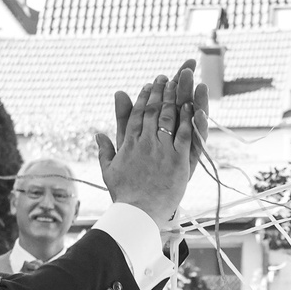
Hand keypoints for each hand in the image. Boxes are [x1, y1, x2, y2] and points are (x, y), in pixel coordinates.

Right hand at [95, 60, 208, 223]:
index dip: (144, 98)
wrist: (138, 212)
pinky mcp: (178, 160)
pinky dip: (188, 118)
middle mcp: (145, 142)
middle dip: (160, 91)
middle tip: (165, 77)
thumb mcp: (108, 170)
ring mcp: (162, 150)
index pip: (137, 114)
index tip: (148, 86)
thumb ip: (104, 150)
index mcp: (129, 143)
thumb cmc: (123, 194)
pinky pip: (184, 134)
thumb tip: (98, 134)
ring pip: (169, 117)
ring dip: (174, 98)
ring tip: (179, 83)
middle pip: (154, 110)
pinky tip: (192, 105)